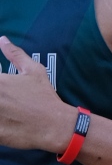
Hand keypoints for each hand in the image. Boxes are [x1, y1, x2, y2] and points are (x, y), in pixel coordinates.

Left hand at [0, 37, 76, 151]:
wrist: (54, 125)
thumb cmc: (44, 97)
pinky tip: (5, 122)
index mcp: (0, 81)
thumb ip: (15, 54)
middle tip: (6, 100)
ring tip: (5, 111)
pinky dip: (0, 124)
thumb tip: (2, 39)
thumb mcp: (34, 71)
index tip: (3, 89)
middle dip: (0, 97)